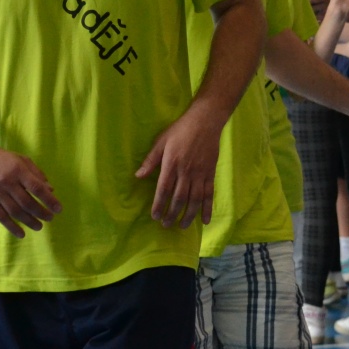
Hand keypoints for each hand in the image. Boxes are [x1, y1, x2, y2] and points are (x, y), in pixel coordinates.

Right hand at [0, 143, 60, 237]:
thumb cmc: (2, 158)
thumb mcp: (21, 160)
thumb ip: (37, 174)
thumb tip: (51, 190)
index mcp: (18, 170)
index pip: (37, 188)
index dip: (49, 200)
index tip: (58, 209)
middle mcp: (7, 181)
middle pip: (27, 202)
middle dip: (41, 213)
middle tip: (50, 218)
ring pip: (15, 211)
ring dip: (29, 221)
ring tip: (39, 226)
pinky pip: (1, 216)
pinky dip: (12, 227)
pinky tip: (22, 234)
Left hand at [136, 105, 220, 227]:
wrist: (205, 122)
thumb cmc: (180, 130)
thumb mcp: (161, 141)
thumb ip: (150, 160)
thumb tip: (138, 176)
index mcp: (172, 164)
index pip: (164, 189)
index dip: (159, 205)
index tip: (155, 216)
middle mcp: (186, 172)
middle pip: (179, 198)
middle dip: (172, 214)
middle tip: (166, 225)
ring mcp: (200, 174)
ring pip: (194, 200)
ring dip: (188, 215)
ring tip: (182, 226)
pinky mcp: (211, 174)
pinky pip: (209, 195)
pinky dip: (208, 209)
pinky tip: (205, 221)